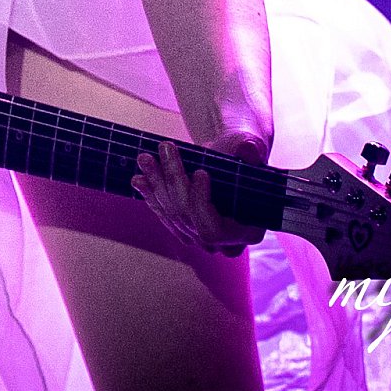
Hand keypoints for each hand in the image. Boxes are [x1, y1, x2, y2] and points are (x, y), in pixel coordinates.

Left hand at [131, 132, 268, 256]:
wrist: (229, 158)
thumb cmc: (243, 154)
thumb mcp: (250, 147)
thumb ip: (252, 150)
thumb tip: (248, 149)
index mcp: (248, 231)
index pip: (216, 229)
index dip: (202, 203)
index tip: (200, 172)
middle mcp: (223, 243)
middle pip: (189, 220)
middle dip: (174, 182)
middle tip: (165, 150)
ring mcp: (201, 239)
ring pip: (173, 216)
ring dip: (157, 186)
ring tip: (145, 159)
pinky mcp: (184, 229)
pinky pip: (165, 216)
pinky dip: (151, 195)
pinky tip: (139, 179)